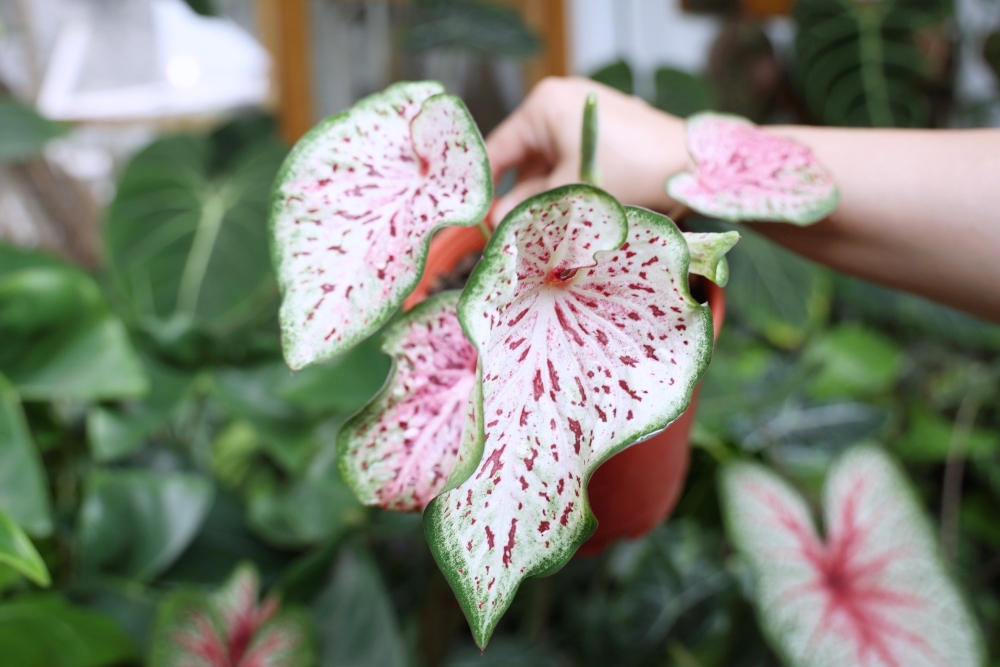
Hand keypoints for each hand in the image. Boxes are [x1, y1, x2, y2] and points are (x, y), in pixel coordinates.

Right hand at [486, 77, 687, 222]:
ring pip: (549, 162)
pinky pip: (572, 159)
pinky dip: (568, 185)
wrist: (691, 167)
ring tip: (544, 230)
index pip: (498, 150)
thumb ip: (525, 206)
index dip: (487, 189)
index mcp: (543, 105)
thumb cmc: (629, 172)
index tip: (480, 222)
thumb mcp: (569, 192)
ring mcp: (585, 112)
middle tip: (513, 234)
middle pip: (524, 158)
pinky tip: (570, 215)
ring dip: (545, 196)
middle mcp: (560, 100)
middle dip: (520, 197)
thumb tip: (493, 224)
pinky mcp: (606, 128)